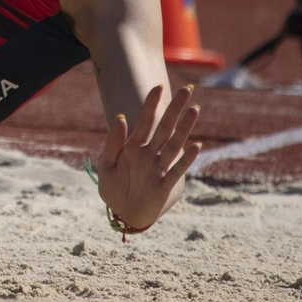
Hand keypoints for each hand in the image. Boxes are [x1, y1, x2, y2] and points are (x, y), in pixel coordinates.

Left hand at [95, 84, 200, 233]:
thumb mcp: (106, 164)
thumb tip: (121, 117)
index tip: (158, 87)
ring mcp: (158, 168)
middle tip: (187, 89)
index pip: (145, 121)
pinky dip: (186, 159)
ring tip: (194, 110)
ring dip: (184, 128)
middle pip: (165, 128)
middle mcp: (149, 154)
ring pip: (174, 145)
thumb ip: (113, 142)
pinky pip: (176, 170)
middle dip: (175, 109)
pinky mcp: (164, 186)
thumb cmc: (113, 187)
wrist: (120, 214)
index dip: (151, 104)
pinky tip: (196, 146)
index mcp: (133, 146)